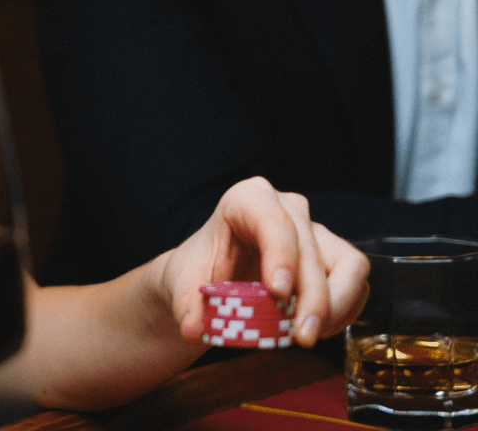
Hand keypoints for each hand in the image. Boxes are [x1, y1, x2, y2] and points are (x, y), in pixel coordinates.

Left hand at [161, 177, 369, 347]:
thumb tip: (192, 330)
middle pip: (311, 249)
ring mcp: (314, 232)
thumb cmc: (198, 271)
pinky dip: (343, 311)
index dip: (281, 254)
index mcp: (246, 199)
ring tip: (307, 336)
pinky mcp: (334, 258)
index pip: (272, 219)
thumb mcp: (181, 285)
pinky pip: (356, 284)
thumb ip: (185, 307)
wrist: (209, 280)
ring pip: (349, 264)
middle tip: (300, 336)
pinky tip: (315, 330)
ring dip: (336, 306)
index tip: (278, 292)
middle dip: (312, 296)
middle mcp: (287, 208)